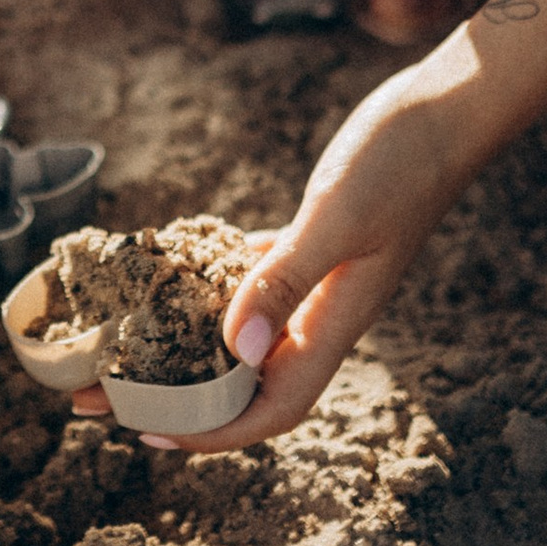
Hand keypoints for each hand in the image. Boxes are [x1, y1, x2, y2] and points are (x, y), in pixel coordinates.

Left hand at [143, 58, 479, 457]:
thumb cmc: (401, 163)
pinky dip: (211, 280)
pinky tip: (171, 268)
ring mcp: (319, 277)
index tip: (149, 432)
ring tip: (117, 340)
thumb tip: (235, 348)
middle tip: (98, 391)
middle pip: (242, 378)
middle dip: (174, 394)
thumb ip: (287, 280)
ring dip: (181, 340)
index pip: (272, 407)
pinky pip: (251, 278)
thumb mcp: (338, 218)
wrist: (448, 113)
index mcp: (334, 323)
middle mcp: (323, 313)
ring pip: (241, 329)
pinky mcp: (312, 238)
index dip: (213, 431)